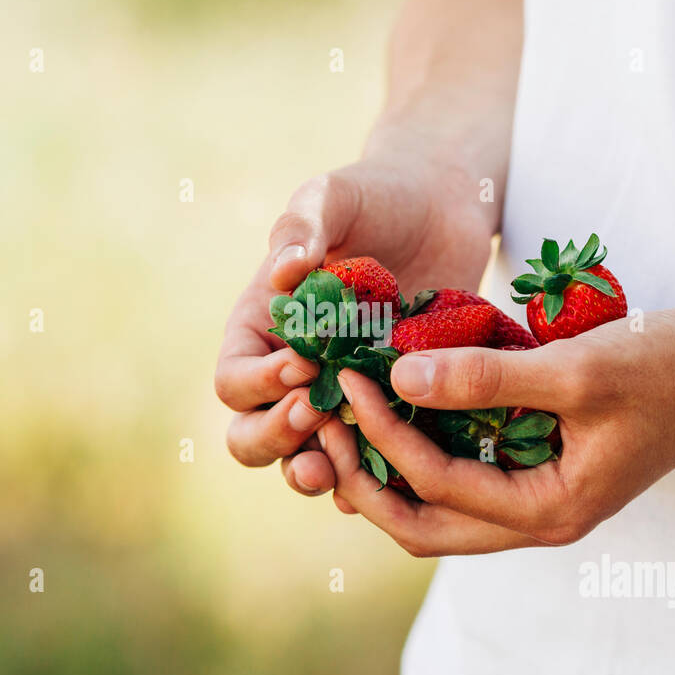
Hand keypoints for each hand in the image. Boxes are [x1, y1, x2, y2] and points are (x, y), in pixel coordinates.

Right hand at [214, 149, 495, 499]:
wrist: (440, 208)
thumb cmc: (374, 197)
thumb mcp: (333, 196)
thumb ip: (303, 224)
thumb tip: (284, 269)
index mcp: (260, 330)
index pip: (234, 381)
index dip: (258, 384)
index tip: (303, 364)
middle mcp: (288, 374)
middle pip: (251, 436)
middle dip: (274, 439)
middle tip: (315, 419)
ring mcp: (337, 398)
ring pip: (302, 460)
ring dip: (313, 472)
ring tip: (333, 470)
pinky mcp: (386, 410)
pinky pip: (365, 462)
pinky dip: (367, 478)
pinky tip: (387, 475)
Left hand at [323, 303, 674, 554]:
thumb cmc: (668, 365)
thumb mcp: (575, 369)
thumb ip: (485, 379)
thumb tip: (398, 379)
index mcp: (547, 512)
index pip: (434, 483)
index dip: (382, 431)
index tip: (348, 375)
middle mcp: (537, 519)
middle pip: (422, 525)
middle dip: (367, 477)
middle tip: (328, 420)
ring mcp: (539, 497)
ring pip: (440, 505)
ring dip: (391, 466)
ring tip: (350, 414)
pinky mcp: (542, 467)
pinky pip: (467, 472)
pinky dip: (430, 444)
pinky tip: (406, 398)